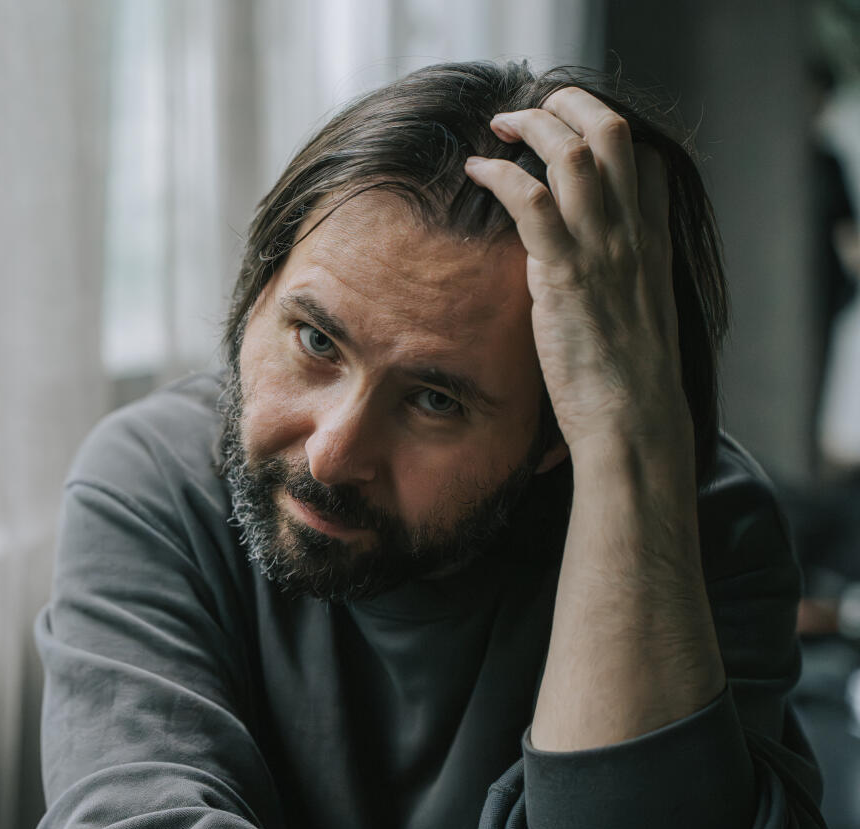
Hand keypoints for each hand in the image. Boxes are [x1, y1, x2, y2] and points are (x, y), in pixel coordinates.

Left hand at [463, 87, 691, 462]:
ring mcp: (603, 250)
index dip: (605, 131)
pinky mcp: (566, 274)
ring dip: (531, 126)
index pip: (645, 158)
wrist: (633, 421)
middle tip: (529, 109)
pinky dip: (500, 175)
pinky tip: (477, 171)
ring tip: (500, 125)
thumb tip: (584, 279)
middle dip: (569, 105)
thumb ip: (615, 282)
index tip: (569, 130)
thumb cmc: (625, 383)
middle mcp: (634, 235)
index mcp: (654, 243)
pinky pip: (533, 200)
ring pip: (573, 153)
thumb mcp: (633, 318)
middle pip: (613, 134)